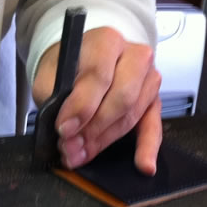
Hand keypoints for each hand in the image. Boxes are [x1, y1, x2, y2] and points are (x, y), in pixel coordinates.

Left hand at [33, 27, 161, 175]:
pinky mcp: (154, 100)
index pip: (99, 74)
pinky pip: (154, 126)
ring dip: (105, 140)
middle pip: (122, 96)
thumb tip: (66, 127)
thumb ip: (54, 95)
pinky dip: (148, 147)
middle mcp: (134, 55)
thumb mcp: (51, 74)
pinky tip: (144, 165)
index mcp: (107, 41)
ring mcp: (148, 78)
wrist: (81, 61)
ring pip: (131, 115)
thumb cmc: (68, 67)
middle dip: (94, 127)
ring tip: (80, 153)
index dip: (81, 105)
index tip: (64, 128)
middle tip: (70, 145)